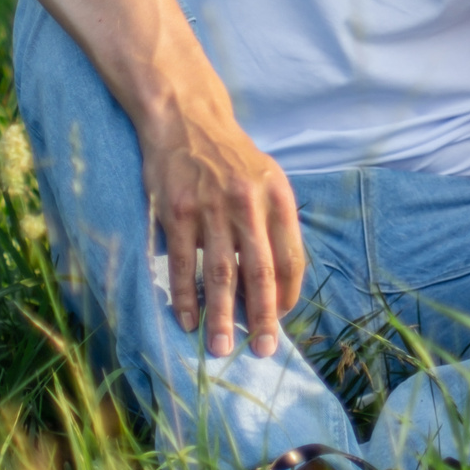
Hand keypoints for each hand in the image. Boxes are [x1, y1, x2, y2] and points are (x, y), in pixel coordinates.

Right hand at [140, 101, 305, 358]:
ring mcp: (211, 208)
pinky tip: (187, 320)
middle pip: (260, 271)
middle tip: (261, 351)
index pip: (291, 257)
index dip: (287, 294)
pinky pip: (184, 263)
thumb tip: (277, 283)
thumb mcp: (266, 179)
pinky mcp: (178, 211)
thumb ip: (274, 224)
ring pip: (221, 273)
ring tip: (221, 348)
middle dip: (262, 317)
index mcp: (278, 197)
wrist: (186, 118)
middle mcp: (248, 203)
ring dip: (221, 316)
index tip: (281, 321)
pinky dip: (186, 295)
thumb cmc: (230, 157)